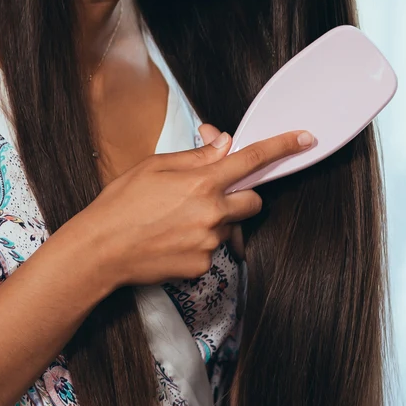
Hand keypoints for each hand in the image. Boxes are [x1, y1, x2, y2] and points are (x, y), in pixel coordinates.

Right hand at [78, 124, 315, 287]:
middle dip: (241, 196)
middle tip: (210, 194)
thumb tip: (223, 144)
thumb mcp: (154, 166)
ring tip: (174, 221)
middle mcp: (212, 213)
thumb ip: (196, 157)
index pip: (252, 159)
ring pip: (229, 226)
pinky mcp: (202, 267)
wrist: (100, 250)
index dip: (282, 146)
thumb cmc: (120, 203)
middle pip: (252, 201)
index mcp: (202, 182)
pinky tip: (171, 240)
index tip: (305, 138)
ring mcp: (209, 243)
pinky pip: (212, 250)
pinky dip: (198, 243)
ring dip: (214, 220)